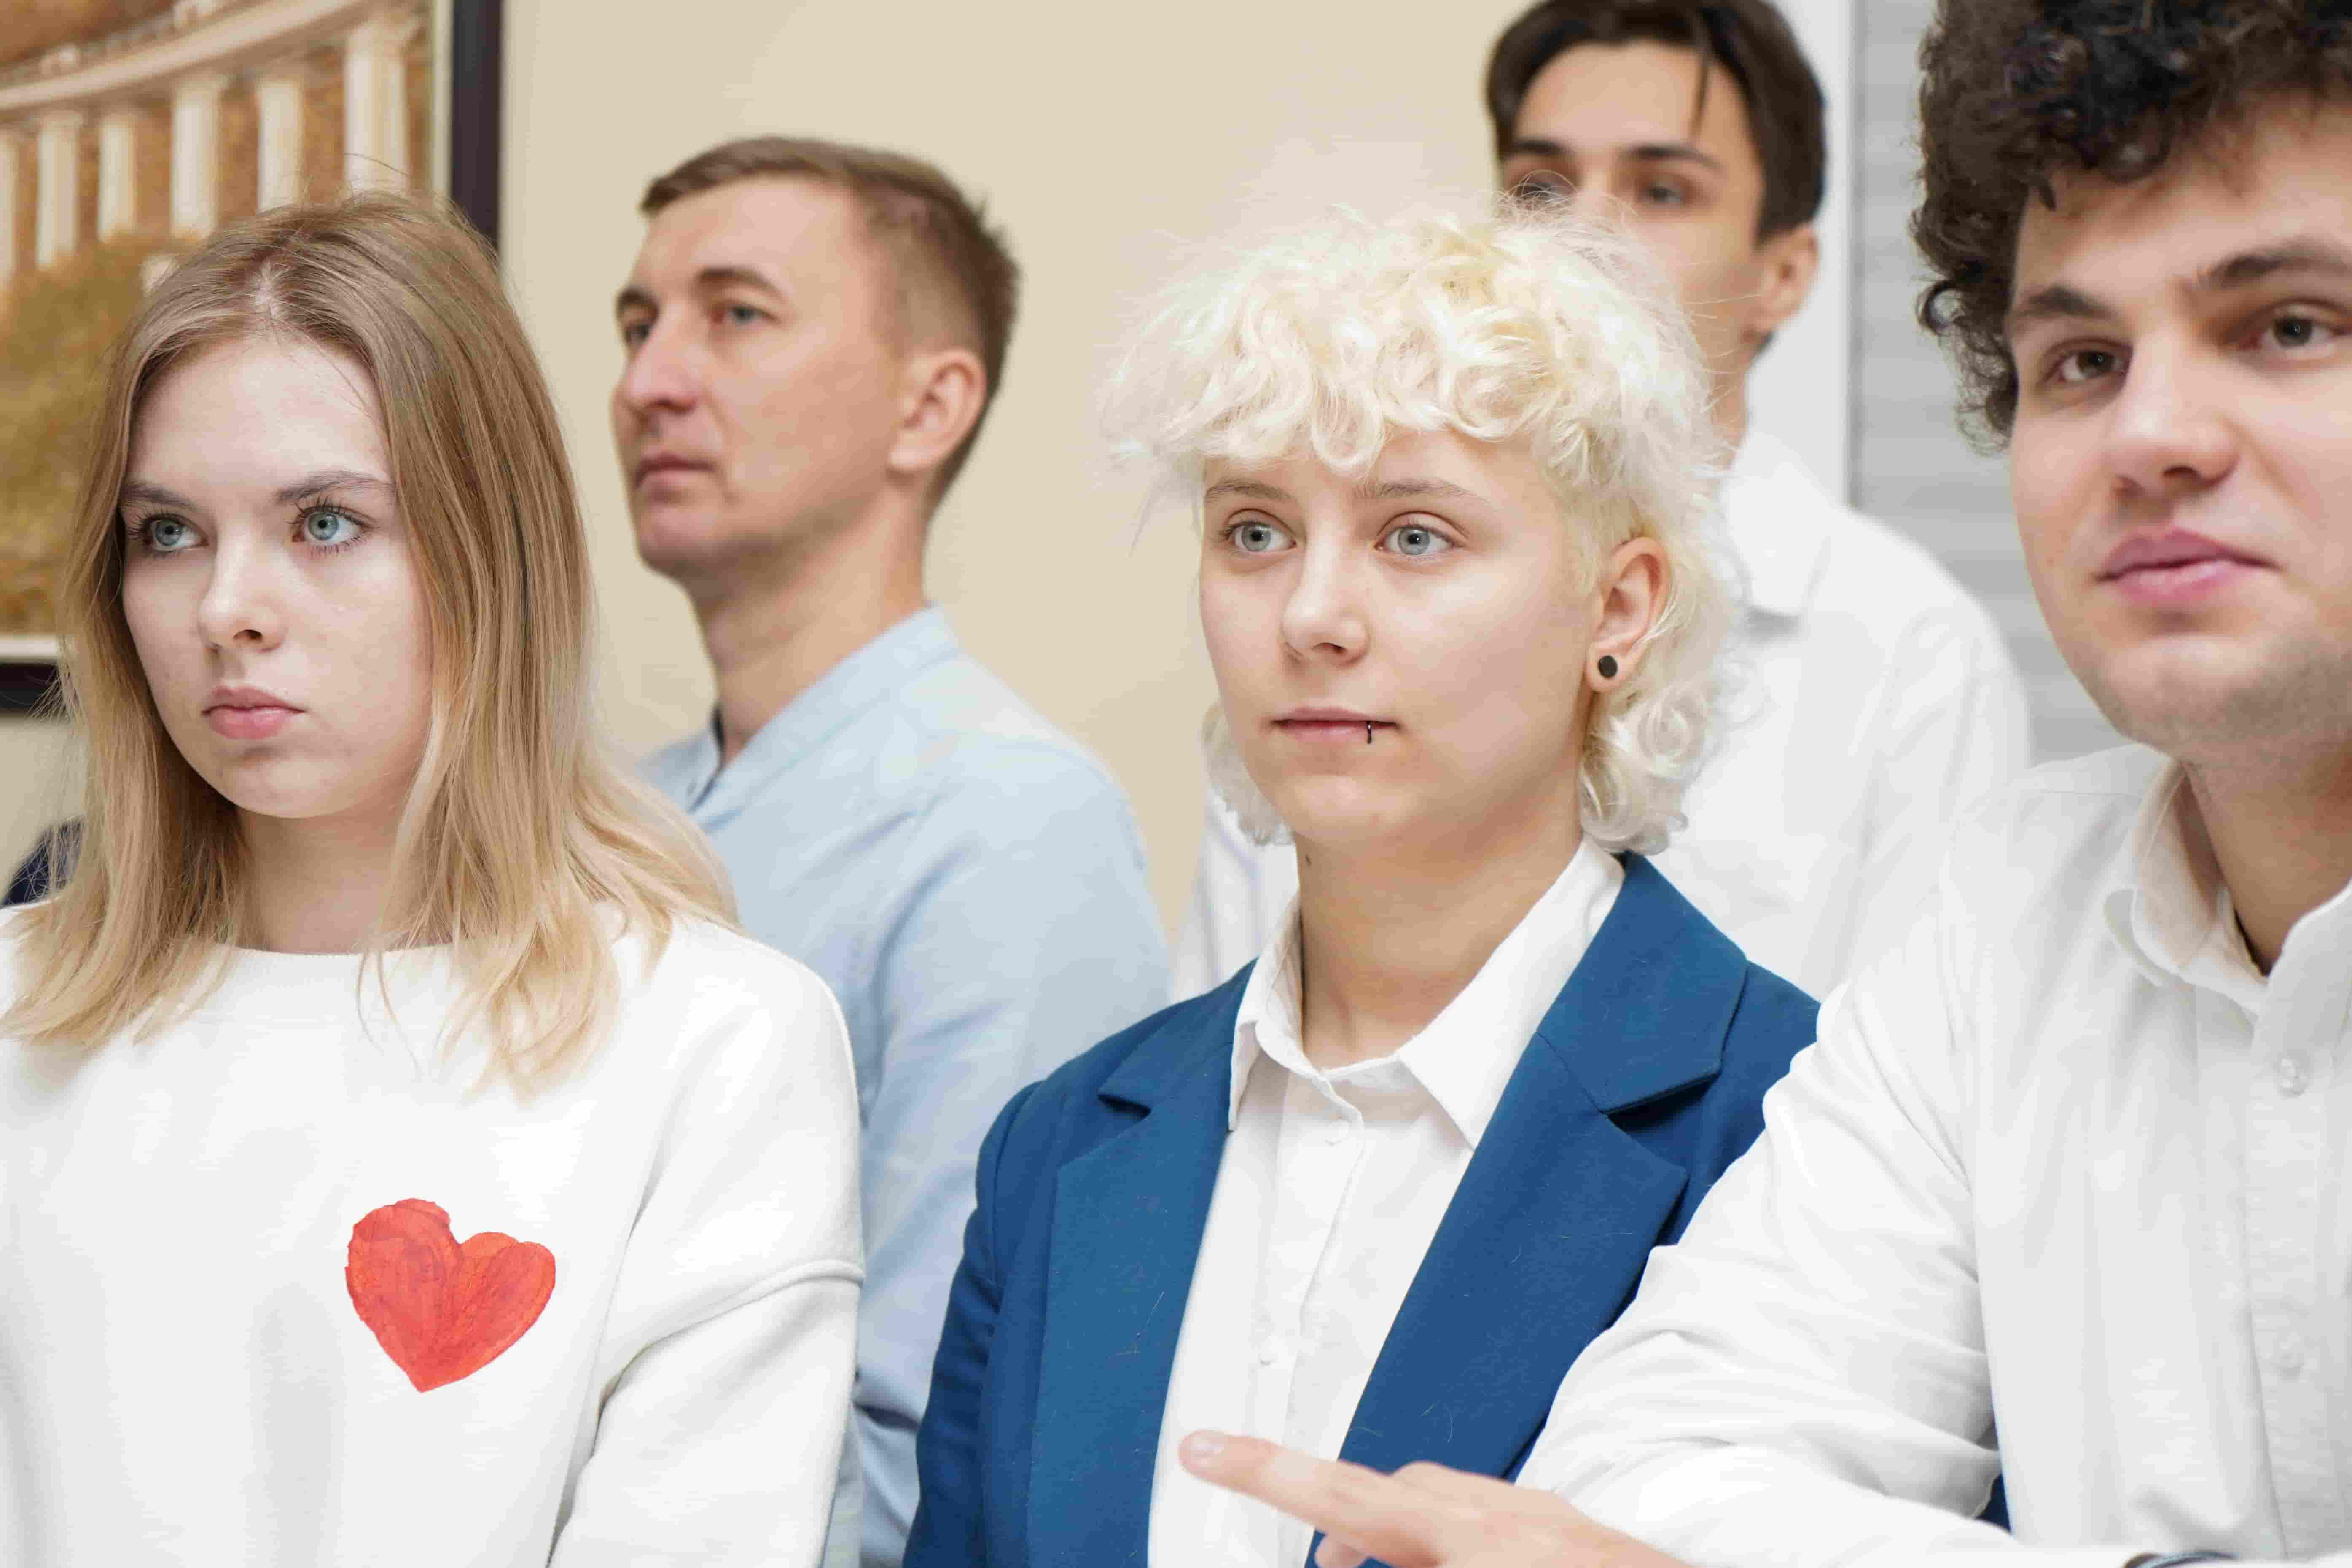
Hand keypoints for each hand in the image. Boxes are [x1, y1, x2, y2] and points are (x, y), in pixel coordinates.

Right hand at [1177, 1431, 1688, 1567]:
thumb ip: (1393, 1551)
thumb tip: (1344, 1545)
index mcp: (1476, 1543)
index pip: (1341, 1493)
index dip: (1261, 1469)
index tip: (1200, 1446)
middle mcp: (1514, 1519)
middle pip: (1393, 1495)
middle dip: (1342, 1525)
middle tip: (1318, 1565)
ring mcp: (1554, 1524)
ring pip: (1448, 1507)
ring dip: (1403, 1540)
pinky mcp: (1583, 1539)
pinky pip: (1496, 1524)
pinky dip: (1456, 1546)